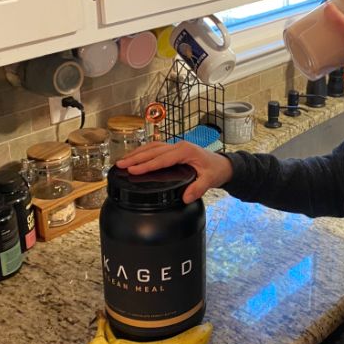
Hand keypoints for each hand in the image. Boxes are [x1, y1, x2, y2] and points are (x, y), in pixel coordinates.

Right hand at [116, 141, 232, 202]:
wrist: (222, 165)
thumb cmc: (216, 170)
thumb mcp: (210, 180)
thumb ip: (198, 188)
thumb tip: (186, 197)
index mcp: (185, 151)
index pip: (162, 158)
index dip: (147, 164)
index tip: (133, 170)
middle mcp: (179, 146)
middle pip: (153, 151)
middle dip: (136, 158)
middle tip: (120, 165)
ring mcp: (176, 147)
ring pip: (152, 147)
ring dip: (137, 153)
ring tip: (122, 161)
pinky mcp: (174, 150)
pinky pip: (156, 149)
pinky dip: (144, 152)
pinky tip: (135, 157)